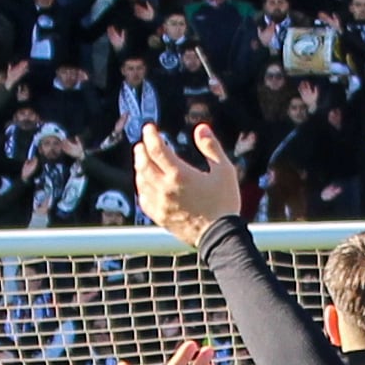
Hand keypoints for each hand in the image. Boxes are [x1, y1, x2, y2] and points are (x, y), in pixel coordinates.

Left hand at [133, 122, 244, 244]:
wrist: (220, 236)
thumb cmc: (224, 203)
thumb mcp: (224, 170)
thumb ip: (211, 147)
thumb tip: (201, 128)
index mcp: (180, 175)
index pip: (157, 149)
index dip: (150, 135)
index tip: (149, 128)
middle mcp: (165, 188)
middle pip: (144, 164)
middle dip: (141, 150)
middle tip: (142, 143)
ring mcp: (160, 204)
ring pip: (141, 181)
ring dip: (139, 167)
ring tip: (142, 160)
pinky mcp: (160, 217)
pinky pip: (143, 199)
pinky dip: (142, 188)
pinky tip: (145, 184)